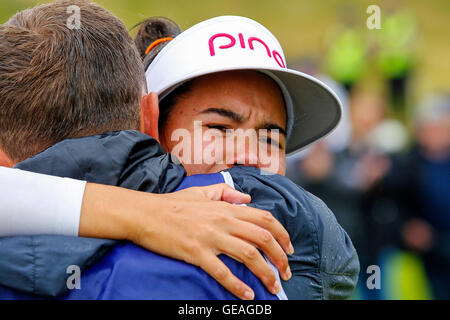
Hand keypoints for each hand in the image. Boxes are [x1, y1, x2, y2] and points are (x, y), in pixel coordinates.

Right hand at [80, 183, 292, 299]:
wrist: (146, 214)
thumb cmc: (173, 203)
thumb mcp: (202, 192)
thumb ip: (226, 193)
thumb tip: (246, 199)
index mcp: (226, 208)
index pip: (264, 219)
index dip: (282, 234)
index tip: (289, 249)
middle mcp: (223, 221)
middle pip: (262, 238)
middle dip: (280, 257)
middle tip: (286, 273)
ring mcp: (210, 237)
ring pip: (248, 255)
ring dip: (265, 272)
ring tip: (273, 286)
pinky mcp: (196, 252)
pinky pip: (222, 271)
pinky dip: (237, 284)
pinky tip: (247, 295)